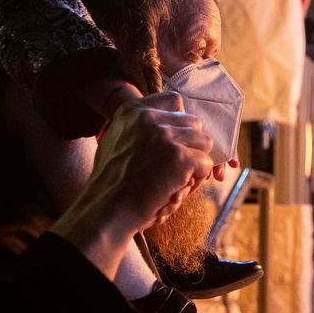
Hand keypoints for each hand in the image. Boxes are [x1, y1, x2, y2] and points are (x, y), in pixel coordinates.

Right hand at [81, 92, 213, 226]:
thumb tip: (168, 126)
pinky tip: (176, 190)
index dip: (180, 124)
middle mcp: (149, 117)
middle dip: (189, 146)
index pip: (174, 101)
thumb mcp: (117, 141)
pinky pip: (206, 163)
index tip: (171, 144)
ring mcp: (165, 136)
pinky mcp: (180, 157)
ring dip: (195, 163)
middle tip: (173, 169)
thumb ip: (139, 128)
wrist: (107, 212)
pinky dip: (197, 179)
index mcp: (132, 110)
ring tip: (175, 180)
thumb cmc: (112, 185)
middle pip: (194, 123)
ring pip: (204, 142)